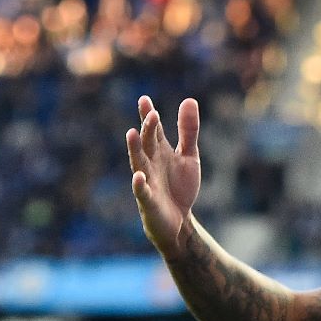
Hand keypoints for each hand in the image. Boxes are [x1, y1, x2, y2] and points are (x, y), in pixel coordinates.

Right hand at [126, 96, 200, 255]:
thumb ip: (188, 131)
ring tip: (132, 133)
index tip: (144, 99)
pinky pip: (143, 193)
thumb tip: (189, 99)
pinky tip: (139, 177)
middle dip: (147, 129)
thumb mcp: (189, 156)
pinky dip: (140, 185)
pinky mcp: (149, 202)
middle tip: (151, 113)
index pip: (153, 130)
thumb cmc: (180, 187)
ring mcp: (148, 182)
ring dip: (135, 150)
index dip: (149, 115)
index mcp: (160, 152)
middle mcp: (150, 164)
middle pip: (147, 144)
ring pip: (139, 164)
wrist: (179, 221)